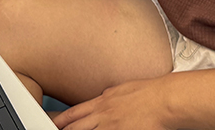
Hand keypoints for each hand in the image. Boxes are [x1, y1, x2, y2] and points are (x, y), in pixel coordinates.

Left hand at [55, 78, 176, 129]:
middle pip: (74, 128)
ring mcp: (111, 128)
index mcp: (102, 102)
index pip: (73, 113)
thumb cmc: (149, 92)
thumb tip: (104, 97)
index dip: (59, 121)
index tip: (49, 124)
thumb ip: (109, 96)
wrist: (165, 100)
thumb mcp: (122, 88)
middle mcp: (102, 115)